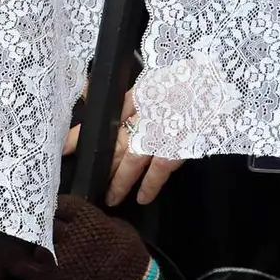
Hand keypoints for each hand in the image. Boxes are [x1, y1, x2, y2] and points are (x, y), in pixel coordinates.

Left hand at [10, 195, 170, 279]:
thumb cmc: (132, 261)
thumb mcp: (121, 230)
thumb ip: (99, 220)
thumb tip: (84, 217)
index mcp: (88, 219)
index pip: (62, 204)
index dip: (58, 206)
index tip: (55, 209)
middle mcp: (69, 234)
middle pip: (45, 221)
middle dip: (44, 222)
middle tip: (42, 224)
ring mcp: (58, 258)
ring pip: (34, 241)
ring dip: (36, 242)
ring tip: (33, 241)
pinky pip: (24, 268)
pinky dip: (17, 262)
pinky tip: (13, 258)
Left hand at [64, 88, 182, 205]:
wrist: (215, 82)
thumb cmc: (185, 81)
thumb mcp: (155, 81)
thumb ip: (131, 96)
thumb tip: (93, 96)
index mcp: (137, 97)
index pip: (102, 118)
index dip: (80, 136)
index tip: (64, 148)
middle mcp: (144, 116)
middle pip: (115, 144)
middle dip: (101, 165)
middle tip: (87, 184)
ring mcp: (160, 132)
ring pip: (132, 161)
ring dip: (120, 181)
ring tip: (110, 198)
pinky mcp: (178, 145)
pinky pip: (160, 170)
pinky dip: (150, 185)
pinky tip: (142, 198)